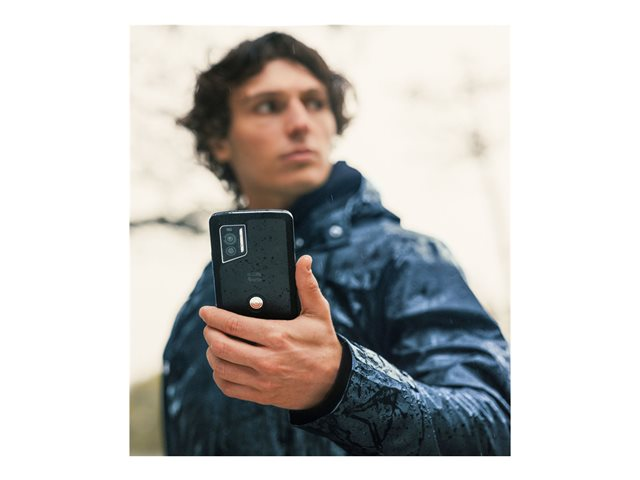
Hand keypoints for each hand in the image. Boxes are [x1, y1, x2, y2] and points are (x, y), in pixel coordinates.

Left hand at [200, 254, 342, 409]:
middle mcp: (268, 360)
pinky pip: (228, 386)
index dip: (213, 316)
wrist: (333, 381)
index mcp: (278, 335)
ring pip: (221, 367)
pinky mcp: (262, 395)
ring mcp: (263, 380)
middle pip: (221, 346)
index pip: (234, 324)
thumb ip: (307, 285)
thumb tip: (304, 261)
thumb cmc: (322, 343)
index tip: (205, 311)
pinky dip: (219, 375)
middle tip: (209, 326)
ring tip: (214, 343)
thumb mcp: (318, 312)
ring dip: (212, 353)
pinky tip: (223, 364)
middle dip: (209, 333)